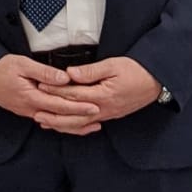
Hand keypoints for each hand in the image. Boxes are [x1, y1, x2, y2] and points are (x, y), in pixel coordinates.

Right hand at [0, 54, 101, 134]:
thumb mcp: (22, 64)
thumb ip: (44, 72)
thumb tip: (64, 78)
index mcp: (31, 97)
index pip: (60, 105)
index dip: (79, 107)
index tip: (94, 106)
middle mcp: (30, 109)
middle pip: (60, 118)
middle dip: (80, 119)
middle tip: (98, 118)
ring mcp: (27, 112)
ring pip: (54, 123)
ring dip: (73, 125)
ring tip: (90, 125)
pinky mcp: (25, 111)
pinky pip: (47, 120)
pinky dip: (61, 123)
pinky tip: (69, 123)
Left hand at [41, 57, 161, 129]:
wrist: (156, 82)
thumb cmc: (135, 71)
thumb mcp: (113, 65)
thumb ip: (90, 71)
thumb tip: (70, 73)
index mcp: (103, 95)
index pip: (74, 94)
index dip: (56, 90)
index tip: (41, 86)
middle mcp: (104, 108)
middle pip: (74, 115)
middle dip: (54, 114)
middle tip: (35, 112)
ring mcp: (107, 114)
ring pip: (80, 124)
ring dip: (62, 124)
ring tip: (45, 122)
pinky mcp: (110, 115)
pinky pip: (89, 124)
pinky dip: (75, 126)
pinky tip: (65, 125)